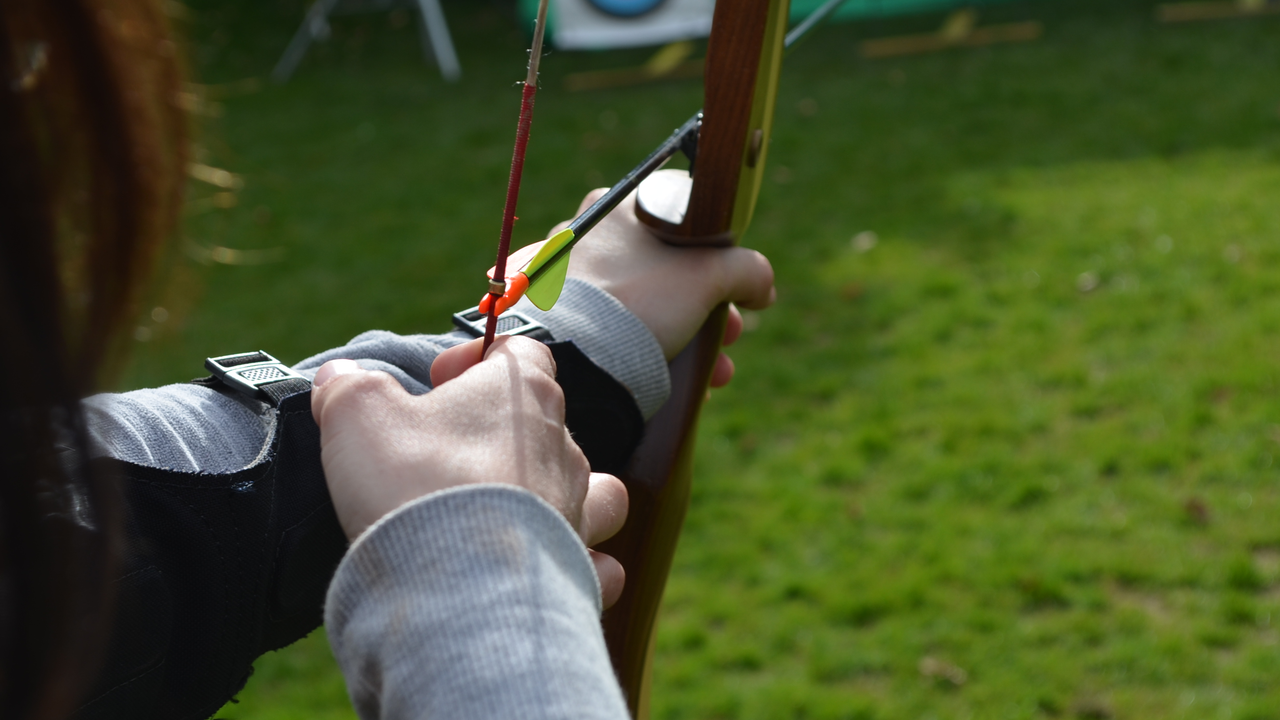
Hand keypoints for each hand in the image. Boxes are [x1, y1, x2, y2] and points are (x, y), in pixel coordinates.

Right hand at [311, 336, 628, 606]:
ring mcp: (579, 509)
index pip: (523, 351)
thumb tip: (339, 375)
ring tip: (515, 509)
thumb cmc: (415, 484)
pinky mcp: (579, 567)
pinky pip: (600, 562)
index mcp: (524, 393)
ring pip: (597, 489)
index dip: (479, 358)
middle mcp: (564, 447)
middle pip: (549, 420)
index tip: (436, 383)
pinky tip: (548, 569)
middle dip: (503, 432)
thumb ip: (350, 385)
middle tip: (446, 456)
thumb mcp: (358, 415)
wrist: (455, 583)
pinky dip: (583, 564)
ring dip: (559, 492)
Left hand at [559, 170, 775, 386]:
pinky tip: (686, 381)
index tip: (736, 288)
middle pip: (667, 269)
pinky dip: (657, 352)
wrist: (576, 359)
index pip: (680, 221)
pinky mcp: (565, 320)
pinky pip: (621, 330)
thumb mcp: (707, 274)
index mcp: (614, 208)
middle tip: (733, 334)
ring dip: (693, 337)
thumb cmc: (639, 301)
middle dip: (711, 308)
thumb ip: (747, 270)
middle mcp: (585, 236)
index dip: (717, 254)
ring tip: (718, 372)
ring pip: (649, 305)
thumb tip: (762, 286)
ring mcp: (571, 280)